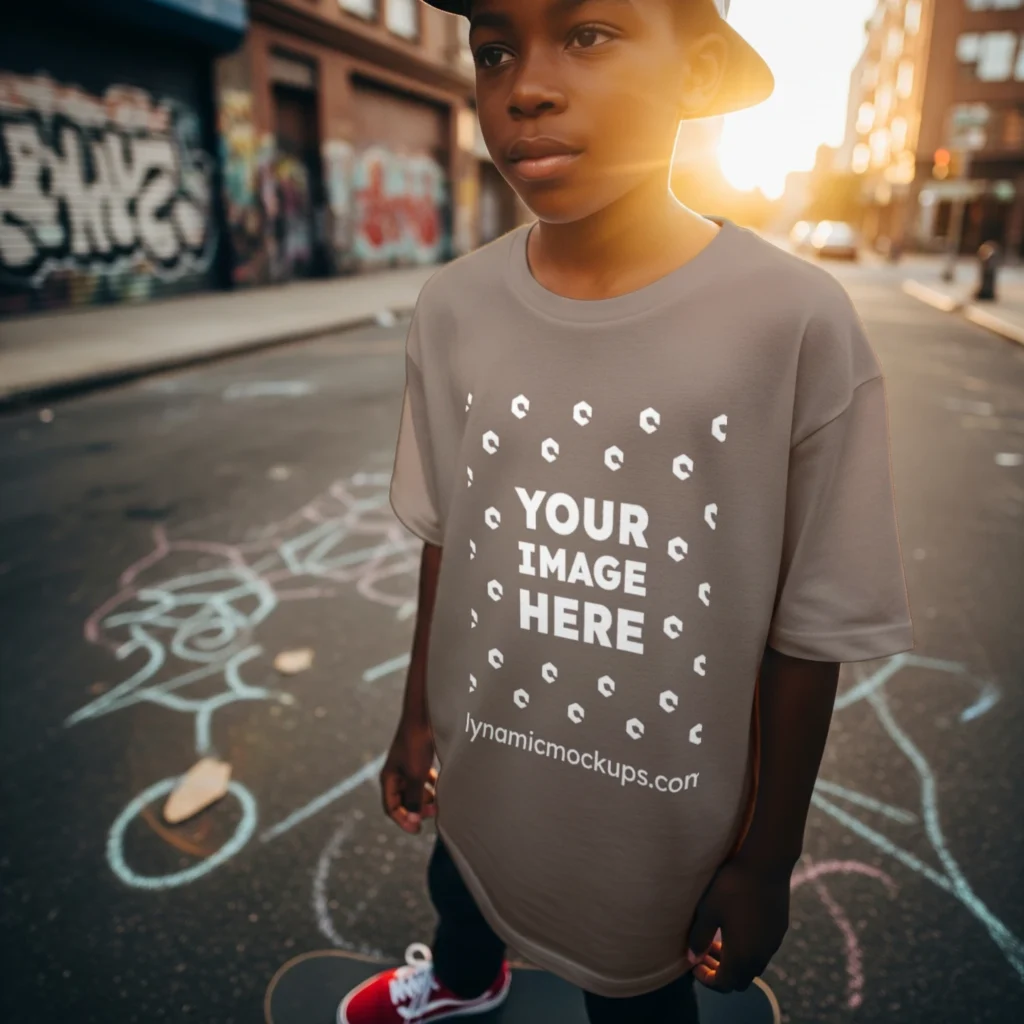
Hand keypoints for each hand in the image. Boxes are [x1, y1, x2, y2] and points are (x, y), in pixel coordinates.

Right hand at [380, 716, 436, 833]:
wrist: (423, 716)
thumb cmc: (416, 744)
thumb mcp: (416, 775)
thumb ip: (414, 798)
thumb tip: (414, 819)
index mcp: (388, 779)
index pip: (391, 808)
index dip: (403, 820)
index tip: (418, 828)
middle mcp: (395, 774)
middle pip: (403, 801)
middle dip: (417, 809)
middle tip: (434, 813)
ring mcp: (406, 767)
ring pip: (414, 791)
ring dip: (425, 799)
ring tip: (439, 802)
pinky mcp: (417, 759)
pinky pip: (421, 780)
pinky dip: (430, 786)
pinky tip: (441, 785)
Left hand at [686, 858, 790, 992]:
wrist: (766, 864)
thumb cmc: (731, 887)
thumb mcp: (708, 911)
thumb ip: (699, 938)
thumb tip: (692, 957)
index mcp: (742, 957)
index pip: (724, 983)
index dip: (707, 979)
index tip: (693, 963)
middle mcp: (761, 956)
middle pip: (740, 979)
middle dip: (720, 972)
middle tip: (703, 954)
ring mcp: (773, 943)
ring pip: (753, 965)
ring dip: (734, 960)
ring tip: (716, 941)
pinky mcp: (779, 929)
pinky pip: (763, 950)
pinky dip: (747, 949)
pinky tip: (735, 927)